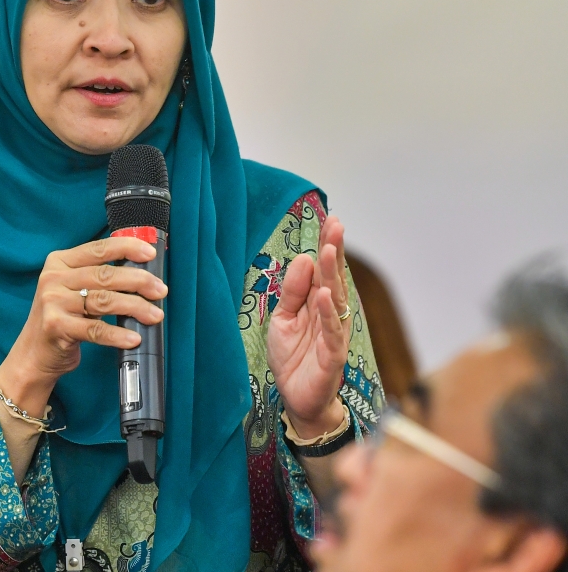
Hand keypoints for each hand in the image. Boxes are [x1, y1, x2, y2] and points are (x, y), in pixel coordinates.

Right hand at [0, 237, 167, 417]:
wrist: (33, 354)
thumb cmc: (62, 319)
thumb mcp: (72, 290)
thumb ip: (97, 277)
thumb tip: (142, 272)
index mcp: (59, 262)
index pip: (98, 249)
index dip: (127, 248)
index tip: (150, 254)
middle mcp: (53, 278)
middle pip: (105, 275)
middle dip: (139, 281)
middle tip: (161, 291)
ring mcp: (52, 302)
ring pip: (104, 301)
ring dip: (135, 307)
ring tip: (155, 315)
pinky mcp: (56, 326)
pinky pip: (95, 329)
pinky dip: (117, 334)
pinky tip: (133, 338)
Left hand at [267, 216, 350, 438]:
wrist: (296, 398)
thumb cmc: (293, 358)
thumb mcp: (283, 319)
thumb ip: (292, 292)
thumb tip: (303, 259)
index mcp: (317, 304)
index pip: (324, 270)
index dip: (328, 246)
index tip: (331, 220)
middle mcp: (329, 315)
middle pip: (332, 278)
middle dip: (334, 251)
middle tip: (336, 225)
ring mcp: (333, 334)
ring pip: (335, 300)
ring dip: (332, 275)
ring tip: (329, 251)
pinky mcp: (332, 356)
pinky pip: (331, 332)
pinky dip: (327, 314)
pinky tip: (324, 295)